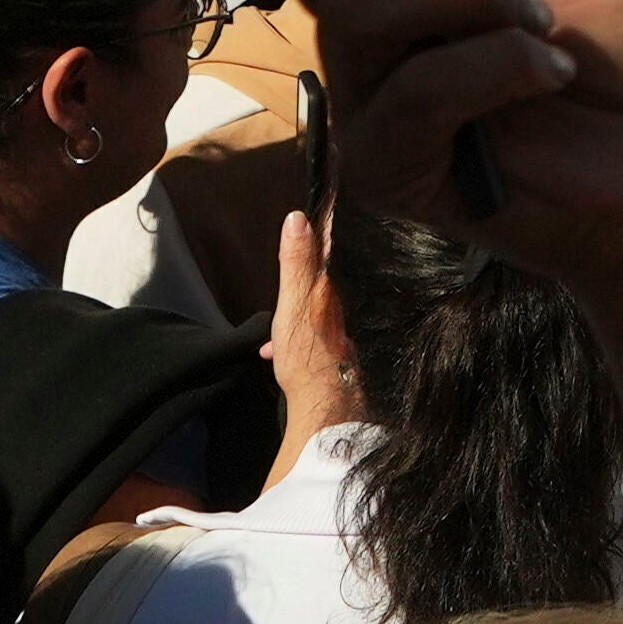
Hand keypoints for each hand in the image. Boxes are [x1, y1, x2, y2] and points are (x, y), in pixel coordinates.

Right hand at [260, 198, 363, 463]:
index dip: (320, 233)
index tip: (310, 219)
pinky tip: (273, 350)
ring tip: (273, 323)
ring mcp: (345, 329)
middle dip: (303, 276)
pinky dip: (295, 334)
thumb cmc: (307, 351)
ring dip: (296, 309)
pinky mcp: (338, 351)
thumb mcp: (295, 302)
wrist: (324, 405)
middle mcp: (348, 305)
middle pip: (325, 280)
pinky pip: (315, 333)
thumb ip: (297, 263)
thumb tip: (298, 218)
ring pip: (318, 307)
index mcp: (338, 289)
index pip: (332, 249)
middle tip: (284, 274)